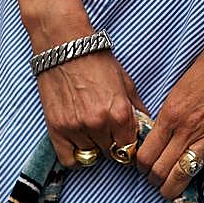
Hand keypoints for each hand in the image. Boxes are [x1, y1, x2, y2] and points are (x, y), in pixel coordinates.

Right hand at [36, 48, 148, 167]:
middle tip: (106, 129)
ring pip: (91, 155)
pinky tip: (79, 143)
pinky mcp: (57, 129)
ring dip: (92, 145)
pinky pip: (70, 160)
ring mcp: (76, 128)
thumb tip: (146, 128)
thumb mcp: (125, 80)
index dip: (128, 145)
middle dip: (111, 143)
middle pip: (111, 153)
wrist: (62, 42)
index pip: (130, 149)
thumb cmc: (95, 57)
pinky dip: (76, 156)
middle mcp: (99, 125)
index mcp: (120, 114)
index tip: (124, 139)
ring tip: (89, 127)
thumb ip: (137, 108)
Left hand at [136, 35, 203, 198]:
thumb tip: (163, 132)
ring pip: (184, 177)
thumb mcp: (179, 87)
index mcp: (171, 114)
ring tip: (175, 191)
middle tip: (158, 181)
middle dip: (156, 182)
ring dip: (176, 189)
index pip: (146, 154)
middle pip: (161, 171)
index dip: (142, 167)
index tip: (146, 168)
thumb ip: (170, 113)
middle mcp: (187, 130)